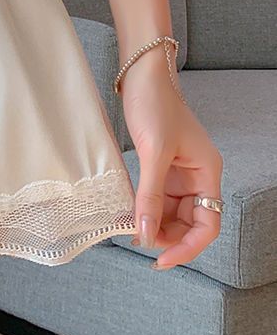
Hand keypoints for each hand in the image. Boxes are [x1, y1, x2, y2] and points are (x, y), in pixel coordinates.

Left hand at [120, 54, 222, 268]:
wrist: (141, 75)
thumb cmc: (155, 105)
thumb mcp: (153, 152)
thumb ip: (150, 195)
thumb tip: (146, 234)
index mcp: (207, 172)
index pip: (208, 224)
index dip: (188, 247)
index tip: (162, 259)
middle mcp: (197, 177)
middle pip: (188, 223)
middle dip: (166, 236)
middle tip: (137, 239)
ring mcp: (179, 174)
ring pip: (171, 214)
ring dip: (153, 224)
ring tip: (129, 228)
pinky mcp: (161, 169)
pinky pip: (156, 199)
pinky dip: (143, 209)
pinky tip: (127, 213)